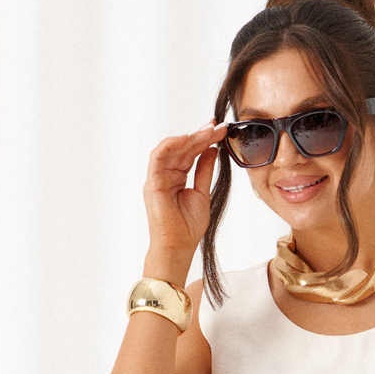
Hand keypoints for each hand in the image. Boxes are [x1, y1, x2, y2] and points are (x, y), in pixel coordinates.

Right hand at [143, 121, 226, 268]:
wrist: (178, 247)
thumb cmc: (188, 227)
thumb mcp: (202, 193)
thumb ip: (204, 171)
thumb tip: (212, 150)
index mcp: (176, 177)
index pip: (190, 153)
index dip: (205, 140)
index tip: (221, 131)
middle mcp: (165, 174)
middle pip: (183, 148)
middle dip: (201, 135)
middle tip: (218, 126)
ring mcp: (158, 178)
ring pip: (172, 148)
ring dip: (190, 137)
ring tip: (209, 131)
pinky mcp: (153, 183)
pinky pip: (158, 156)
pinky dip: (172, 144)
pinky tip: (188, 138)